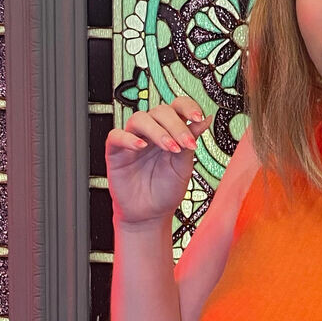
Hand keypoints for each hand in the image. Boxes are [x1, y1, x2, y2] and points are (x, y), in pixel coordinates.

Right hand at [105, 95, 212, 226]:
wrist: (151, 214)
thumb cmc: (166, 190)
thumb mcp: (184, 166)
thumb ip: (190, 141)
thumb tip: (205, 119)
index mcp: (170, 131)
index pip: (177, 107)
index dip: (187, 106)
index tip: (198, 116)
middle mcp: (152, 131)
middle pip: (160, 111)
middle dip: (176, 125)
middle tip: (186, 144)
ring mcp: (133, 139)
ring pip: (140, 119)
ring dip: (157, 131)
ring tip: (170, 148)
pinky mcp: (116, 151)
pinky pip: (116, 136)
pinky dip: (128, 138)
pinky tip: (141, 146)